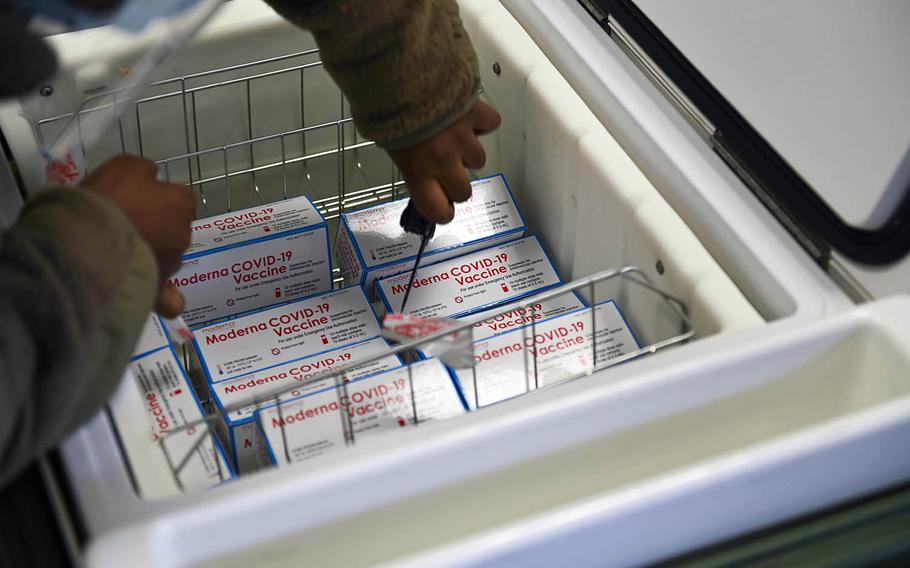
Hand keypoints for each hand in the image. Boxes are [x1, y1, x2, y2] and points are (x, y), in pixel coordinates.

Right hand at [81, 155, 194, 317]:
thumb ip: (143, 170)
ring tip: (120, 253)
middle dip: (157, 225)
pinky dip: (166, 297)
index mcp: (181, 204)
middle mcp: (184, 235)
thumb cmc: (109, 199)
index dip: (159, 195)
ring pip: (167, 258)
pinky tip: (158, 295)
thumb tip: (152, 177)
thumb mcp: (124, 167)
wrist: (89, 243)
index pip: (180, 196)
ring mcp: (172, 265)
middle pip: (174, 227)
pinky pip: (169, 298)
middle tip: (124, 222)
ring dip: (152, 254)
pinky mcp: (156, 290)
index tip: (137, 197)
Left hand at [389, 100, 500, 223]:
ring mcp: (463, 138)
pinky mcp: (476, 115)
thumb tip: (417, 172)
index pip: (439, 211)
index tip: (440, 206)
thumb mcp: (386, 143)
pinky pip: (489, 125)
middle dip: (456, 183)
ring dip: (467, 151)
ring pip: (478, 159)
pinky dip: (482, 123)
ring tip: (452, 136)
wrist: (400, 70)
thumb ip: (407, 162)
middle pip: (464, 192)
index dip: (441, 211)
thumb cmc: (385, 106)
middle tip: (446, 169)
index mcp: (418, 172)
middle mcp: (444, 161)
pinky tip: (468, 116)